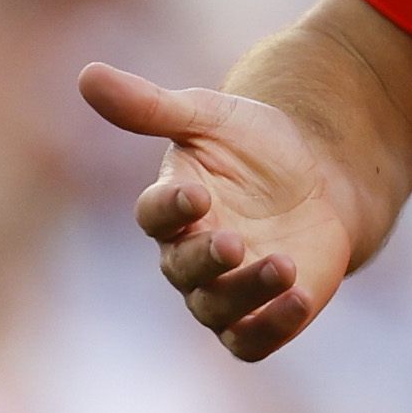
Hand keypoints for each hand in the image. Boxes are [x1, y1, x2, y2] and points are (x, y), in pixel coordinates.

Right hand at [78, 62, 358, 360]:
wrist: (324, 179)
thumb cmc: (258, 145)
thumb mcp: (212, 117)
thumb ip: (152, 106)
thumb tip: (87, 74)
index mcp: (172, 207)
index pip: (156, 215)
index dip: (171, 207)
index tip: (197, 193)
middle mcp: (188, 255)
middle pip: (183, 270)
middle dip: (205, 259)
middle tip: (231, 241)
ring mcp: (224, 290)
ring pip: (218, 308)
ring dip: (247, 292)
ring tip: (282, 265)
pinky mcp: (261, 315)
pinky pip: (252, 339)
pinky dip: (272, 326)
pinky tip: (301, 299)